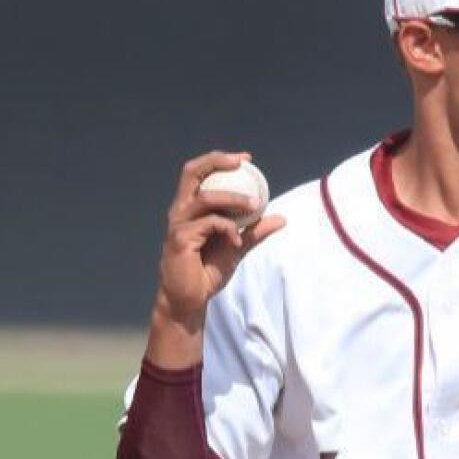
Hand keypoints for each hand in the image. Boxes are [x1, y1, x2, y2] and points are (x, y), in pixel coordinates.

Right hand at [153, 150, 284, 334]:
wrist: (190, 300)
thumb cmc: (207, 271)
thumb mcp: (237, 247)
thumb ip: (255, 231)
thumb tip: (281, 218)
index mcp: (190, 208)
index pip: (199, 173)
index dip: (219, 159)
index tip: (246, 158)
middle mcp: (180, 211)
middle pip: (191, 172)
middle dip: (217, 161)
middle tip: (241, 163)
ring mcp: (178, 224)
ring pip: (206, 197)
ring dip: (233, 198)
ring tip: (253, 206)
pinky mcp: (180, 239)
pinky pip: (209, 224)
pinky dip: (228, 229)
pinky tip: (237, 242)